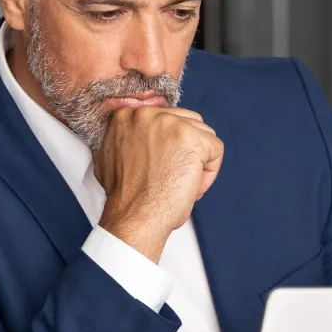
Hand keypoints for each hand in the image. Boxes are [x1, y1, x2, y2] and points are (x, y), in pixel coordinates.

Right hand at [94, 106, 223, 263]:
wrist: (133, 217)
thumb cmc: (127, 197)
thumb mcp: (115, 155)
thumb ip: (131, 138)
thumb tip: (146, 134)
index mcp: (127, 115)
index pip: (166, 119)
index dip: (170, 146)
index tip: (163, 166)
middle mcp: (147, 114)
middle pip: (188, 122)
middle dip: (187, 151)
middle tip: (172, 177)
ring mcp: (170, 124)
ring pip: (204, 135)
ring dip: (198, 162)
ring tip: (180, 184)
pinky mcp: (191, 139)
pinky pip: (216, 150)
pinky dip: (209, 174)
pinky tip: (191, 187)